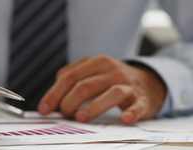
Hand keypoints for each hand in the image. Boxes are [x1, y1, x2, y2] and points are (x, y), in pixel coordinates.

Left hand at [38, 55, 165, 122]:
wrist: (148, 81)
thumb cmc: (112, 79)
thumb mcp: (92, 71)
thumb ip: (71, 79)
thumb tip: (51, 99)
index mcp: (96, 63)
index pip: (69, 77)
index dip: (54, 94)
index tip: (44, 109)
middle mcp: (112, 71)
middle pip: (85, 86)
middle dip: (69, 102)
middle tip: (64, 116)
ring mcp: (129, 85)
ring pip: (111, 93)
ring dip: (94, 107)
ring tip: (80, 117)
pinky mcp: (143, 99)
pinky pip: (139, 105)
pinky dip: (132, 112)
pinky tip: (125, 118)